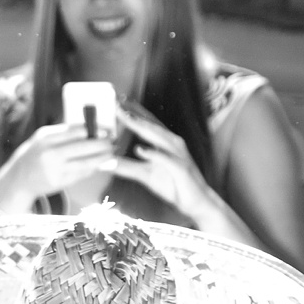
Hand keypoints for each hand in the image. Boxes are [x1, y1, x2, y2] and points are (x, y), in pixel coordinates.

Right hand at [0, 120, 118, 212]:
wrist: (19, 178)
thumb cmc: (36, 153)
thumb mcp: (43, 138)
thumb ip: (64, 133)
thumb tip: (91, 130)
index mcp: (46, 138)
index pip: (74, 131)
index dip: (93, 130)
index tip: (106, 130)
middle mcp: (50, 154)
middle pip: (82, 148)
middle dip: (101, 144)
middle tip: (112, 142)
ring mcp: (55, 170)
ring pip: (85, 163)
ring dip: (101, 158)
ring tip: (111, 153)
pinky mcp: (59, 182)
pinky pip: (81, 174)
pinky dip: (93, 168)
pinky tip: (100, 164)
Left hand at [104, 102, 210, 221]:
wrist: (197, 202)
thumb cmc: (174, 186)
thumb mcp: (145, 175)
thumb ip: (126, 167)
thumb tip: (106, 163)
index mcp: (165, 141)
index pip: (146, 123)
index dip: (132, 111)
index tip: (116, 101)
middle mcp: (172, 143)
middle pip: (150, 125)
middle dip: (133, 113)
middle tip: (116, 102)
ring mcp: (177, 154)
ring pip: (158, 136)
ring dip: (141, 126)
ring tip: (126, 117)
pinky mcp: (181, 168)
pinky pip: (165, 159)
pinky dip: (153, 153)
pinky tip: (139, 149)